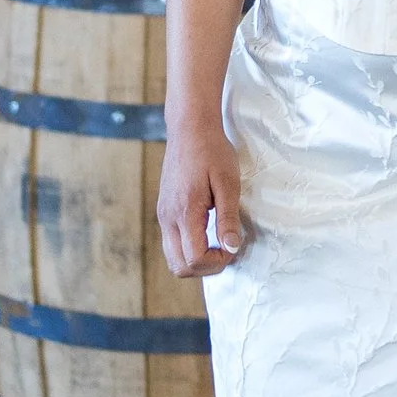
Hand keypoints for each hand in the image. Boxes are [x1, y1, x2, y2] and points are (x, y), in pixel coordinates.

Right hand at [157, 124, 246, 279]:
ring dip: (195, 260)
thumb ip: (228, 219)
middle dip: (205, 268)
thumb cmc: (212, 151)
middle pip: (178, 266)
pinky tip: (207, 233)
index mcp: (184, 212)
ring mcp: (163, 215)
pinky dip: (189, 248)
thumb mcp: (228, 183)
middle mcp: (167, 218)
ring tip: (218, 244)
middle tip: (226, 251)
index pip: (194, 258)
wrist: (189, 128)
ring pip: (173, 258)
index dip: (217, 261)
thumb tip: (232, 248)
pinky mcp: (164, 210)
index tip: (233, 246)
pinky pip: (172, 243)